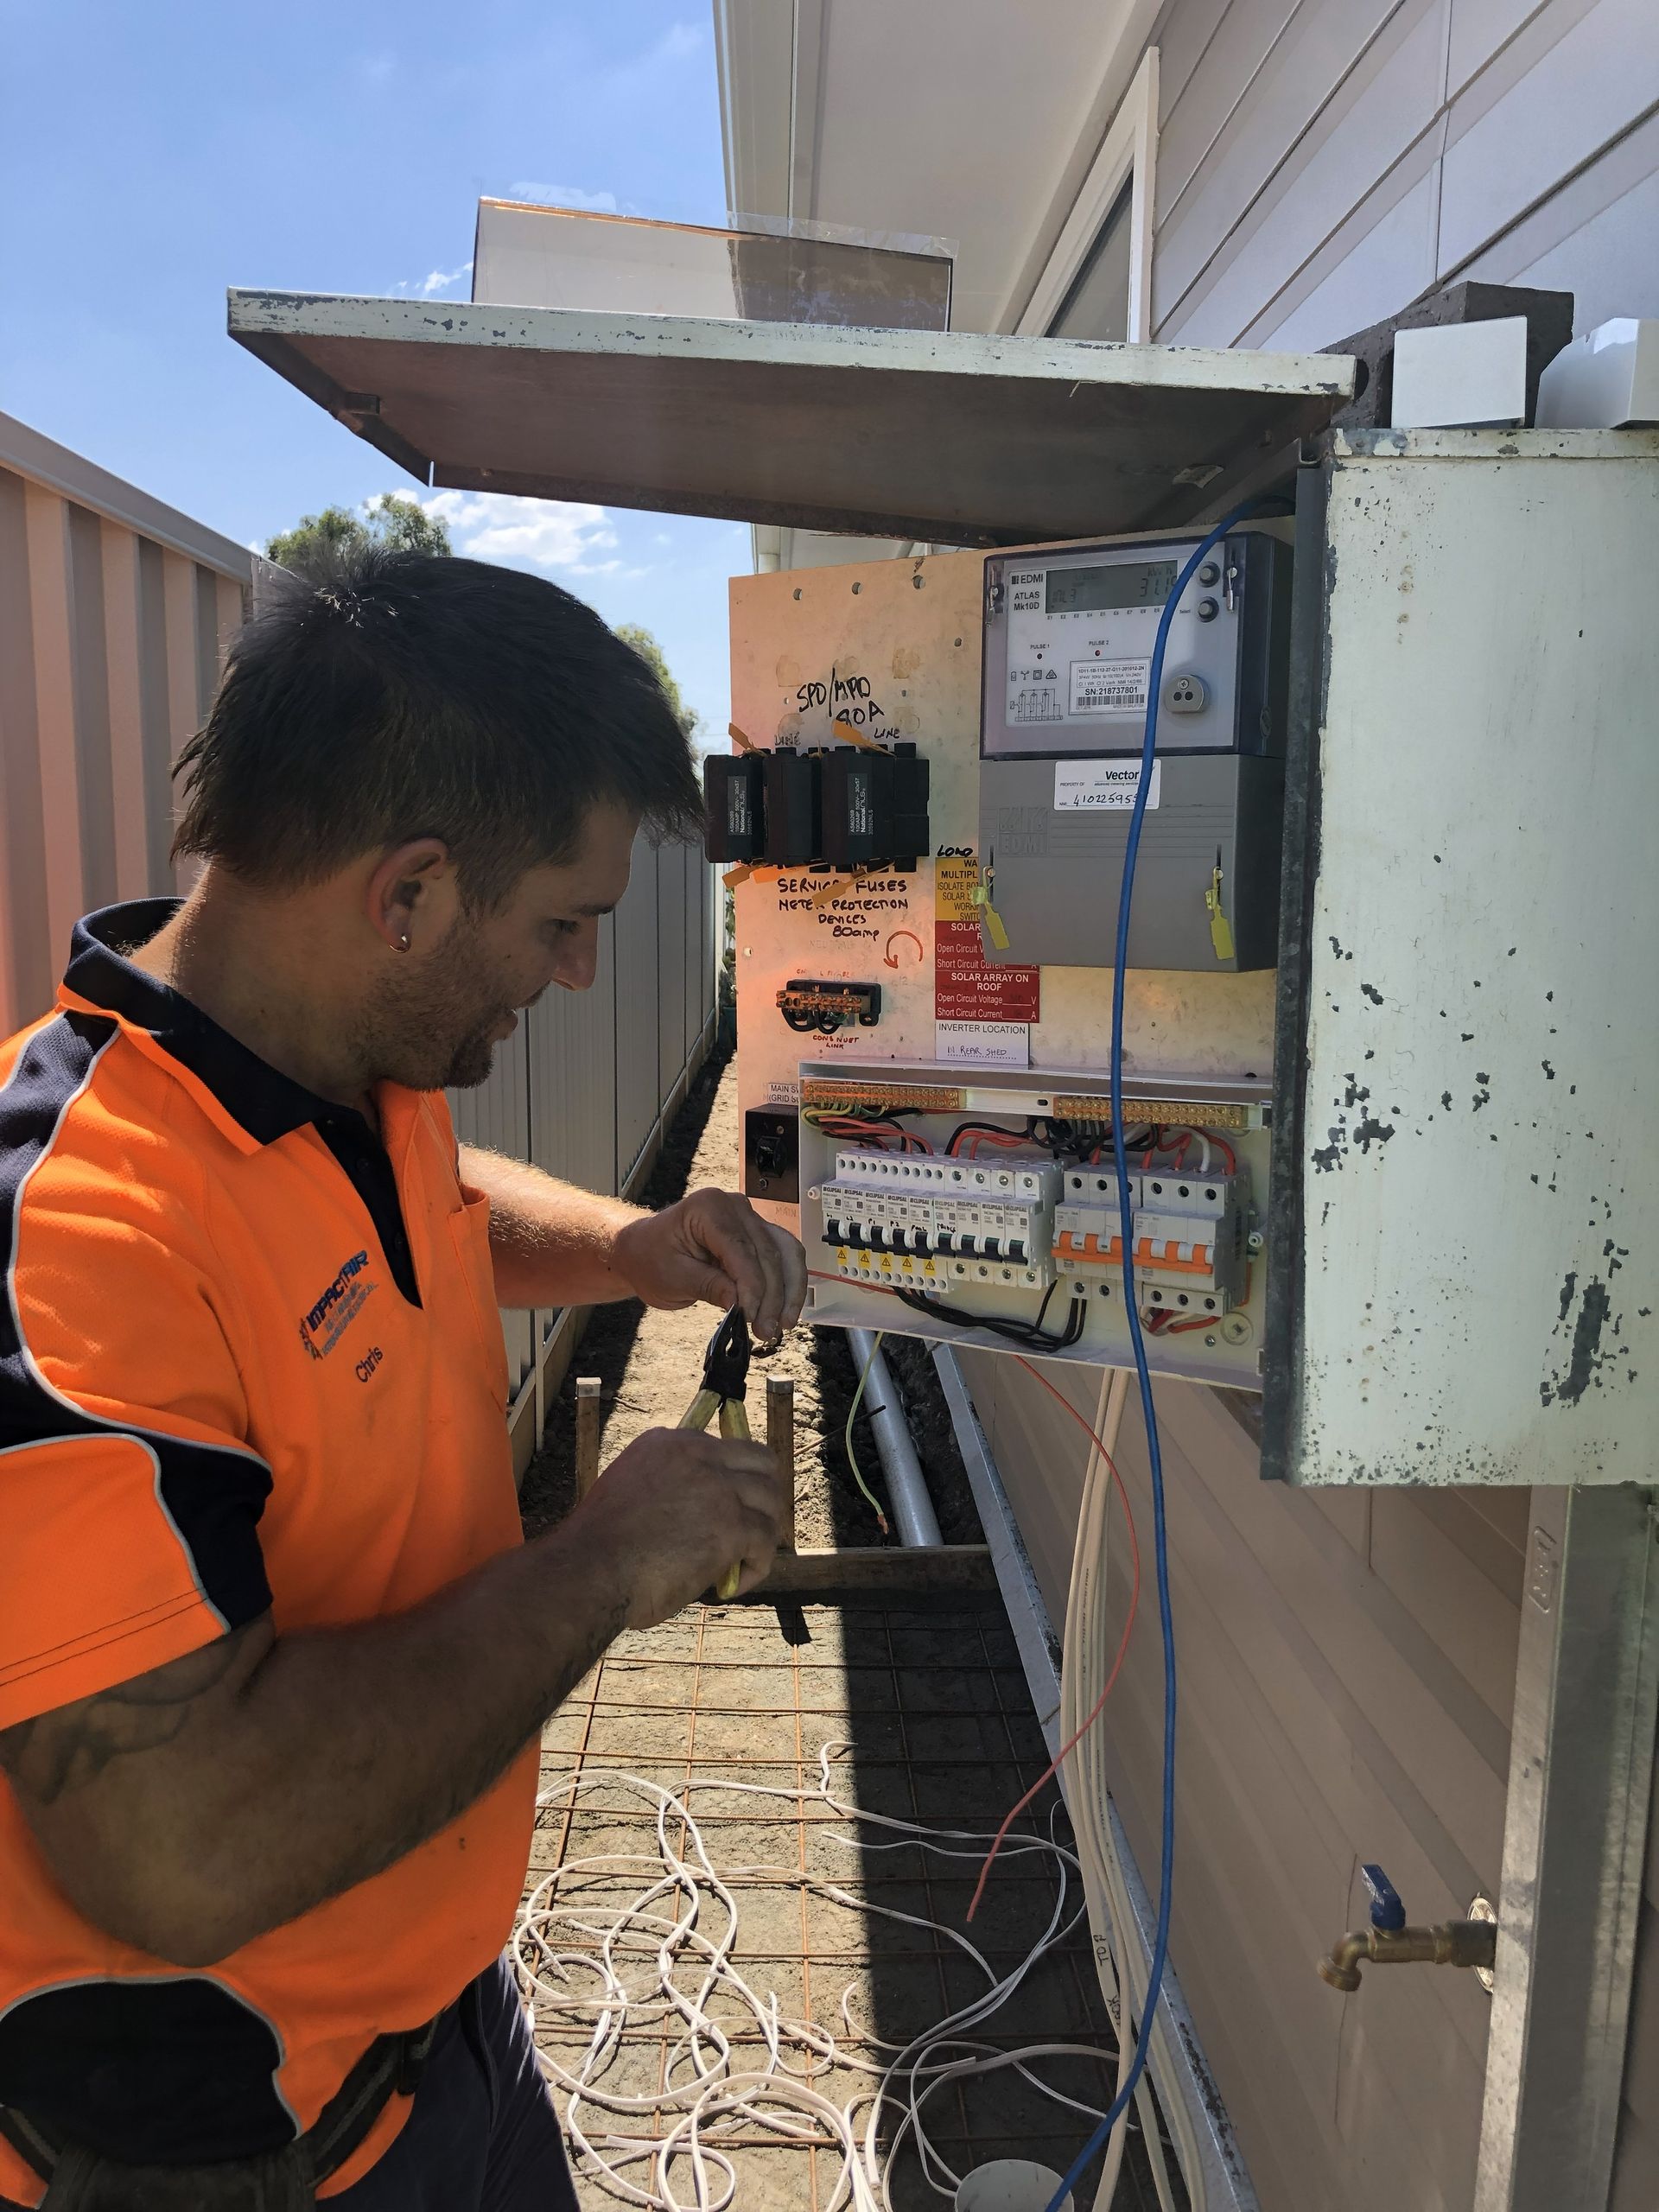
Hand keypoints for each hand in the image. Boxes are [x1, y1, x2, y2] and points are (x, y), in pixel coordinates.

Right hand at [575, 1426, 788, 1627]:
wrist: (589, 1569)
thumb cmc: (597, 1545)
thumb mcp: (629, 1489)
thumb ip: (664, 1487)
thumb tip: (689, 1514)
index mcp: (668, 1442)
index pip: (725, 1448)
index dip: (735, 1478)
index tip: (730, 1506)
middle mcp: (698, 1454)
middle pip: (762, 1462)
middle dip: (763, 1495)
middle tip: (752, 1528)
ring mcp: (718, 1488)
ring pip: (771, 1502)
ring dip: (763, 1533)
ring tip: (744, 1559)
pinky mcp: (732, 1526)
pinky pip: (764, 1544)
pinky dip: (755, 1567)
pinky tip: (730, 1586)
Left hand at [611, 1188, 806, 1341]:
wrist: (644, 1250)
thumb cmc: (651, 1259)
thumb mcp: (673, 1277)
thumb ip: (709, 1286)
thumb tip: (743, 1304)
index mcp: (709, 1207)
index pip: (742, 1249)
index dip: (752, 1287)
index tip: (752, 1318)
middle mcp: (736, 1207)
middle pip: (769, 1252)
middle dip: (772, 1296)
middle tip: (766, 1331)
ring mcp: (750, 1218)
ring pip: (786, 1252)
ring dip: (789, 1291)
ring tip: (782, 1325)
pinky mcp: (758, 1234)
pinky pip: (784, 1256)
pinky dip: (788, 1284)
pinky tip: (786, 1311)